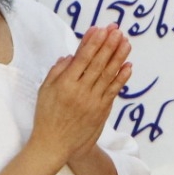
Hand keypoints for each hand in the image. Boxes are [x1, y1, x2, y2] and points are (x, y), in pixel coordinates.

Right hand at [32, 25, 130, 164]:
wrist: (55, 145)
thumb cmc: (47, 116)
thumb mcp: (44, 91)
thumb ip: (57, 71)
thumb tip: (71, 55)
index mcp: (64, 84)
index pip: (82, 58)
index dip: (92, 42)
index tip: (100, 29)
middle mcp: (80, 91)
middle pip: (98, 63)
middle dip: (108, 44)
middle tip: (117, 29)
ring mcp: (93, 101)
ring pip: (108, 74)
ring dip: (118, 56)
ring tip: (126, 42)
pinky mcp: (101, 110)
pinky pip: (114, 90)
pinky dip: (122, 77)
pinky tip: (128, 65)